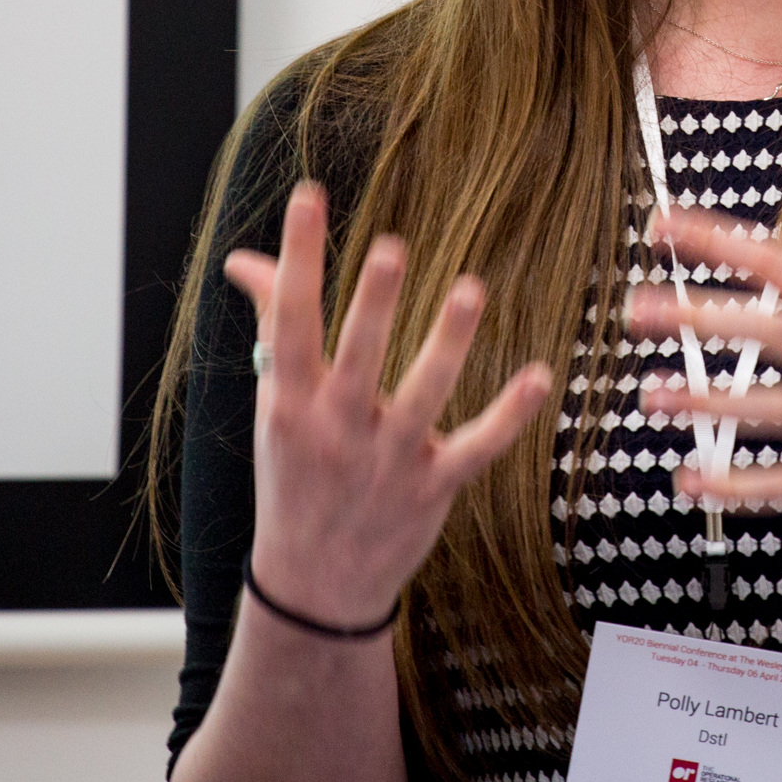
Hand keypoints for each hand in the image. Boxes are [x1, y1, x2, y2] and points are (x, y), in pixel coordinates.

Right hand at [223, 183, 556, 629]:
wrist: (313, 585)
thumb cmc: (295, 476)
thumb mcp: (277, 406)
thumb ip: (272, 324)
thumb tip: (243, 259)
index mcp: (291, 403)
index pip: (290, 321)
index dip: (298, 258)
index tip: (309, 196)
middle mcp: (337, 430)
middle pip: (357, 358)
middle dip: (372, 305)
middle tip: (391, 247)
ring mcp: (386, 462)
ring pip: (422, 398)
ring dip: (447, 344)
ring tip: (470, 289)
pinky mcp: (432, 489)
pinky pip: (474, 449)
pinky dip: (507, 417)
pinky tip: (538, 377)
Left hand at [626, 214, 781, 520]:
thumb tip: (781, 281)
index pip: (777, 262)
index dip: (714, 242)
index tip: (662, 227)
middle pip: (760, 329)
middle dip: (692, 317)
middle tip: (636, 311)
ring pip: (761, 408)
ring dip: (698, 404)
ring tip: (648, 397)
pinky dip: (733, 485)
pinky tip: (691, 481)